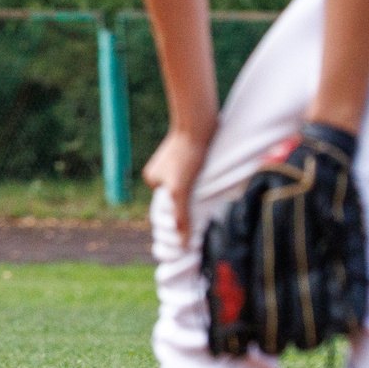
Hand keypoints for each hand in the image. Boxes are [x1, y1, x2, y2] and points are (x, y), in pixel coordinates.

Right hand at [142, 124, 212, 244]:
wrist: (199, 122)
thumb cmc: (187, 155)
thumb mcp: (180, 191)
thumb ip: (180, 218)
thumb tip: (183, 246)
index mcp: (152, 178)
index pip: (167, 207)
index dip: (180, 216)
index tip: (194, 224)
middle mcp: (163, 170)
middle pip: (179, 197)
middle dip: (190, 205)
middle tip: (206, 211)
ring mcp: (177, 161)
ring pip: (191, 187)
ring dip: (201, 194)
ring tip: (213, 195)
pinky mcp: (194, 153)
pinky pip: (199, 175)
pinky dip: (206, 181)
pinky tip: (216, 181)